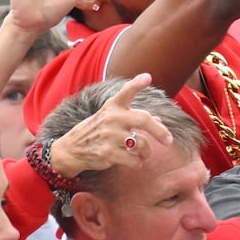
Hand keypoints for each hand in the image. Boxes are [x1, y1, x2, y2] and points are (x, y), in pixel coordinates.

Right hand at [48, 74, 173, 177]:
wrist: (71, 149)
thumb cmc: (97, 131)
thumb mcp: (112, 118)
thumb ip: (134, 117)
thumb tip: (159, 119)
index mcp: (112, 107)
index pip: (125, 92)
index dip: (137, 84)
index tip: (147, 77)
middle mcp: (111, 118)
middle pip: (144, 120)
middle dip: (160, 131)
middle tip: (169, 140)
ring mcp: (109, 135)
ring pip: (142, 143)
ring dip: (147, 151)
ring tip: (145, 153)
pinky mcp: (107, 153)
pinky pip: (134, 159)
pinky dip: (138, 162)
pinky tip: (135, 161)